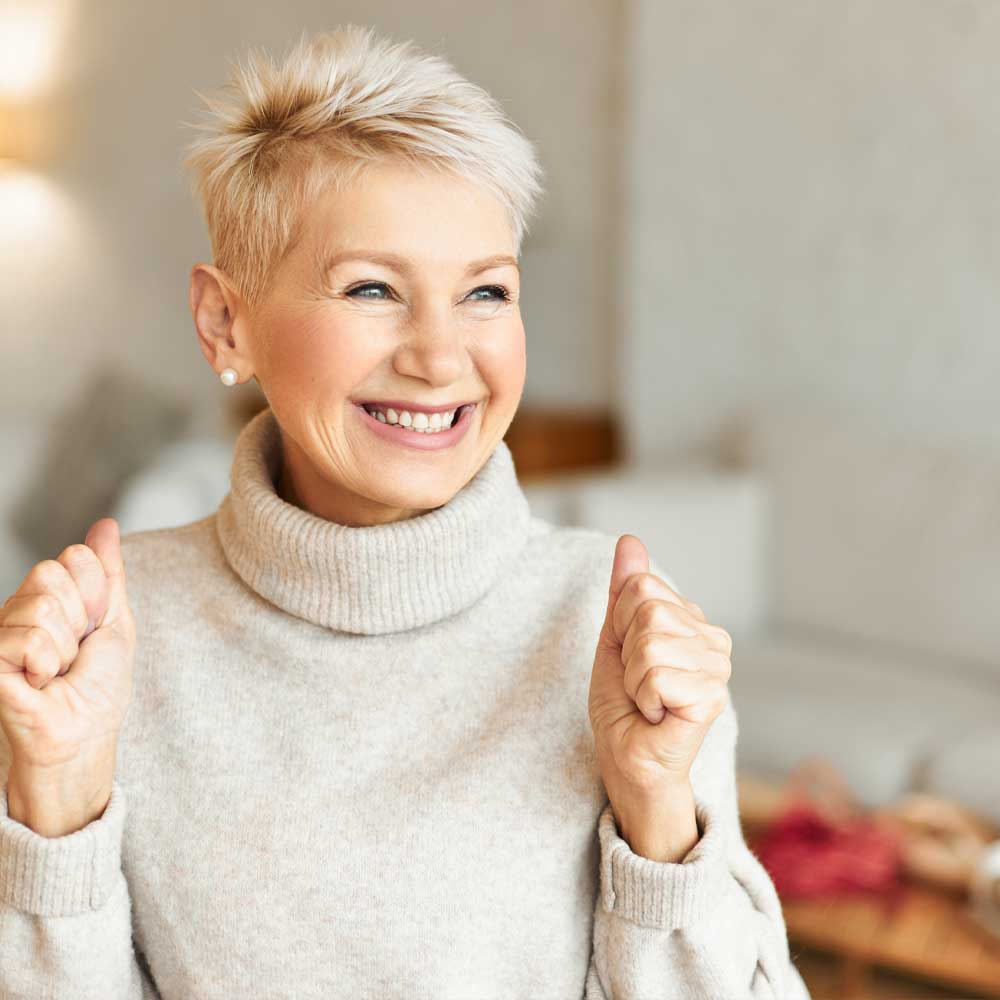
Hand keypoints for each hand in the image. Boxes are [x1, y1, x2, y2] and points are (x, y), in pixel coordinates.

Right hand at [0, 517, 134, 775]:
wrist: (85, 733)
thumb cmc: (99, 685)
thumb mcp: (114, 620)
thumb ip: (108, 571)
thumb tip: (105, 524)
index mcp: (52, 595)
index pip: (75, 557)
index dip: (97, 592)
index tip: (96, 625)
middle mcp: (20, 608)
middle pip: (52, 573)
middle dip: (79, 615)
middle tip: (76, 650)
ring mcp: (1, 631)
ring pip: (40, 605)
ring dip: (63, 646)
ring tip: (57, 670)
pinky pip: (27, 638)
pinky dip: (46, 664)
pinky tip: (40, 681)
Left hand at [588, 534, 731, 803]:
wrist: (628, 759)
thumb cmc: (624, 705)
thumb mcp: (615, 638)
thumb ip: (624, 591)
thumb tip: (630, 540)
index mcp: (694, 621)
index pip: (641, 586)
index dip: (620, 625)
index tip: (630, 658)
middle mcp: (714, 640)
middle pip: (647, 611)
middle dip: (627, 653)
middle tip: (639, 685)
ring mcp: (718, 669)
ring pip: (650, 644)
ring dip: (634, 680)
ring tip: (649, 702)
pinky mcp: (713, 698)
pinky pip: (656, 676)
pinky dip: (644, 699)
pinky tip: (658, 715)